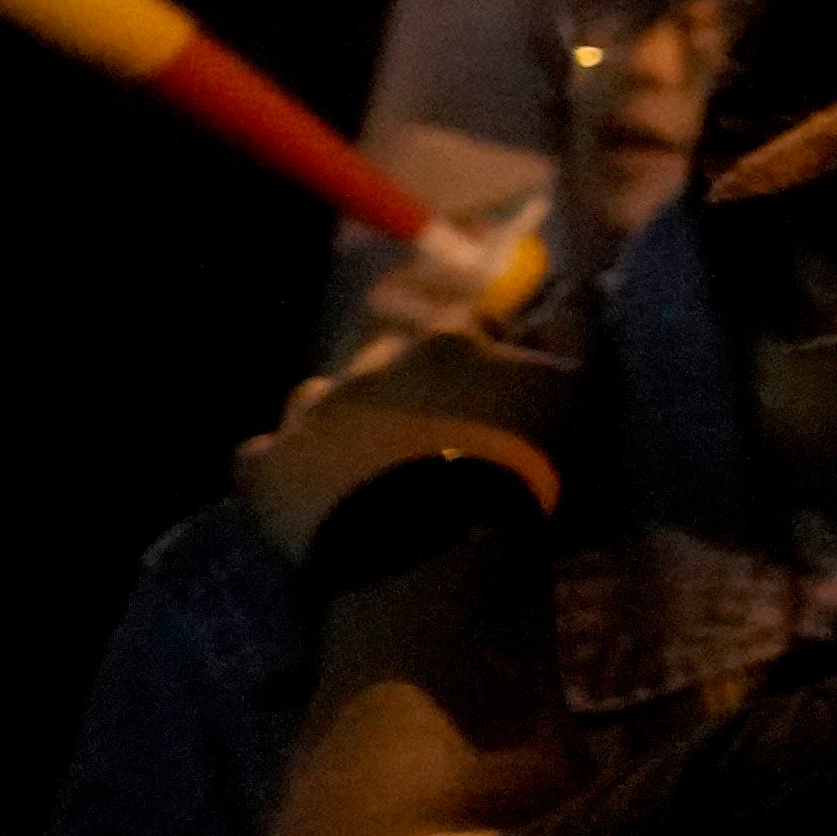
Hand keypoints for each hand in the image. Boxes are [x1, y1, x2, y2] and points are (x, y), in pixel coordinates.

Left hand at [239, 314, 588, 558]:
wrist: (432, 547)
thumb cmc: (518, 469)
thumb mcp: (575, 392)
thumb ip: (575, 333)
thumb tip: (577, 288)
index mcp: (448, 345)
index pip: (468, 330)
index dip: (484, 359)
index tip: (497, 397)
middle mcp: (373, 365)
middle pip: (390, 365)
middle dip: (407, 392)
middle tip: (431, 441)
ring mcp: (311, 415)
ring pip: (319, 402)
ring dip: (339, 424)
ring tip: (362, 470)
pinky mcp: (267, 469)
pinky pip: (258, 458)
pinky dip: (279, 469)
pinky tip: (300, 495)